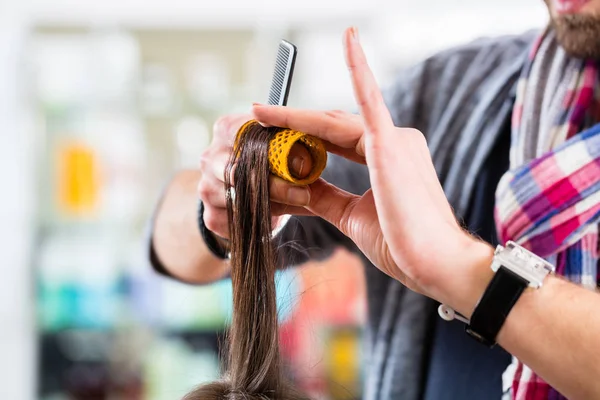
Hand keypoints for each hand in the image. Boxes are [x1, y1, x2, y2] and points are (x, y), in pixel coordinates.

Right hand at [197, 114, 314, 238]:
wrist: (255, 189)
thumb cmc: (272, 159)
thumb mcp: (287, 148)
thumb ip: (296, 151)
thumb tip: (303, 165)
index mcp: (226, 129)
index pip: (247, 137)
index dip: (276, 152)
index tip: (303, 165)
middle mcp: (210, 157)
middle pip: (240, 173)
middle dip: (276, 186)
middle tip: (304, 194)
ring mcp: (206, 188)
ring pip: (240, 201)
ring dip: (272, 207)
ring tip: (296, 204)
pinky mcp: (210, 215)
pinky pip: (236, 224)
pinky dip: (260, 223)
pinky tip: (274, 215)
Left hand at [252, 27, 493, 316]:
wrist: (431, 263)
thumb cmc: (401, 243)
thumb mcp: (350, 215)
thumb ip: (325, 195)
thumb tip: (298, 186)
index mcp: (386, 158)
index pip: (336, 140)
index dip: (304, 136)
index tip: (276, 134)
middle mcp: (393, 141)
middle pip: (332, 126)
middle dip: (293, 124)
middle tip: (257, 116)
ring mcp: (394, 138)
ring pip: (333, 121)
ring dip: (296, 116)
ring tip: (261, 111)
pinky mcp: (390, 142)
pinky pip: (370, 98)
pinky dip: (359, 67)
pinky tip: (348, 38)